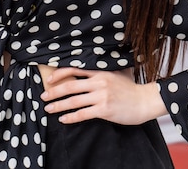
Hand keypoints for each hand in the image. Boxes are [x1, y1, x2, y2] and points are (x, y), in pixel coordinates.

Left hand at [40, 67, 166, 125]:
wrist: (145, 100)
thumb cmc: (130, 88)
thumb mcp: (116, 72)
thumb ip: (102, 70)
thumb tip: (88, 68)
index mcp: (100, 71)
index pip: (75, 69)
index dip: (60, 74)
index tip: (49, 79)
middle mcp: (99, 82)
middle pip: (70, 85)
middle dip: (54, 91)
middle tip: (42, 95)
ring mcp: (101, 96)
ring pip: (74, 100)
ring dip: (58, 105)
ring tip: (48, 108)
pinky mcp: (104, 109)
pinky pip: (83, 114)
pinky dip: (70, 117)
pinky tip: (63, 119)